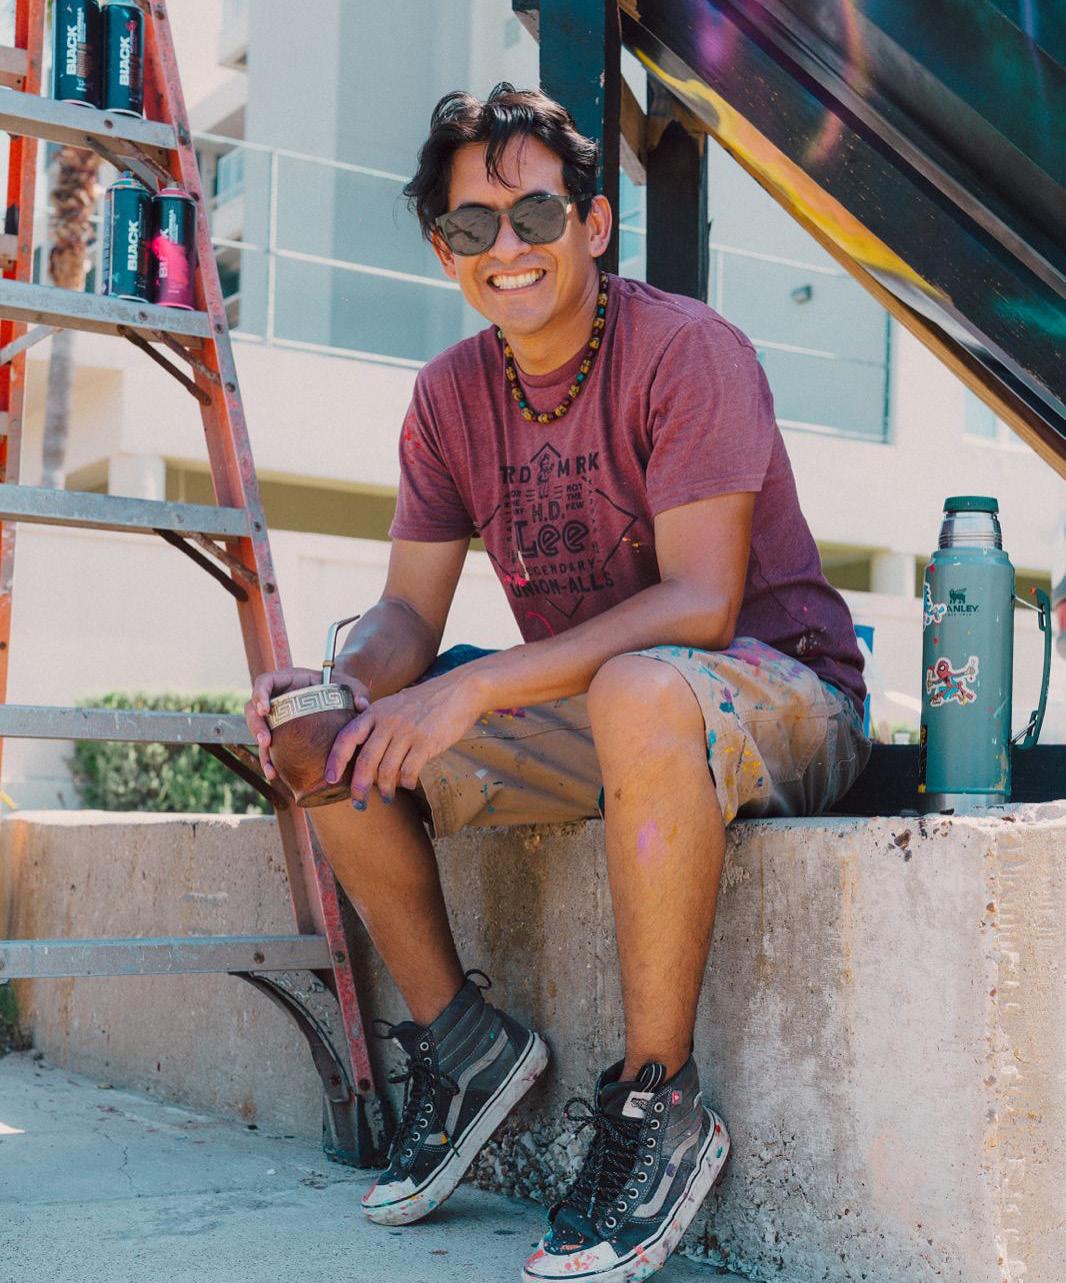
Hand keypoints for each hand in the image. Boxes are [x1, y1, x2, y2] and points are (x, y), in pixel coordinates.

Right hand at [245, 666, 370, 781]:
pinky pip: (268, 747)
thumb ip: (358, 692)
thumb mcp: (352, 686)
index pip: (265, 682)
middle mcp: (277, 697)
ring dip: (261, 750)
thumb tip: (361, 706)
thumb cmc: (343, 688)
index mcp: (289, 680)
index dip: (260, 694)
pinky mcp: (279, 733)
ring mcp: (275, 716)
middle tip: (266, 742)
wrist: (340, 700)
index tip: (265, 709)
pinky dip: (269, 761)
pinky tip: (274, 774)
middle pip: (253, 709)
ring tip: (270, 768)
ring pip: (256, 730)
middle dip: (256, 726)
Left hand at [325, 672, 483, 806]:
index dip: (336, 760)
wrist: (459, 691)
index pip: (347, 737)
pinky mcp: (426, 742)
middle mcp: (387, 722)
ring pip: (387, 771)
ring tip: (387, 798)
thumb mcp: (394, 704)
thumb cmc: (426, 701)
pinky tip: (408, 785)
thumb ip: (377, 722)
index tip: (330, 779)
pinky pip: (409, 771)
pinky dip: (406, 783)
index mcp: (375, 712)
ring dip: (385, 790)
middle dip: (359, 787)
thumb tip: (361, 750)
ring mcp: (407, 732)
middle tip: (358, 803)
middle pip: (365, 761)